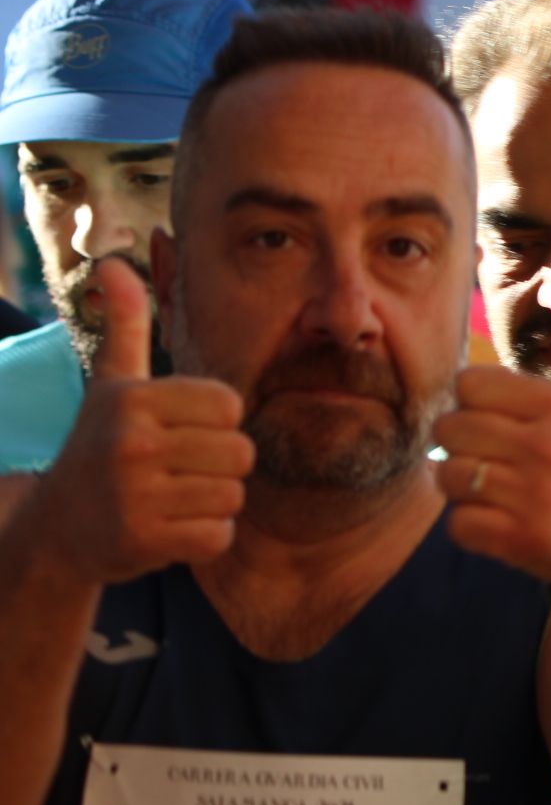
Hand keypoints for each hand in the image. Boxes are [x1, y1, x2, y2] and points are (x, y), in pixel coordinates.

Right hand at [35, 257, 250, 583]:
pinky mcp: (142, 541)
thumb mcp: (111, 384)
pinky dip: (203, 537)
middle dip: (219, 466)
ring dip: (212, 502)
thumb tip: (112, 263)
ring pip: (233, 495)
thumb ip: (126, 325)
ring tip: (172, 498)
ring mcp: (135, 496)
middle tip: (177, 471)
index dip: (216, 423)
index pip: (230, 406)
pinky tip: (169, 528)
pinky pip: (218, 536)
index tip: (180, 432)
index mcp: (134, 400)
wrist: (56, 529)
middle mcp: (131, 444)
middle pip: (241, 453)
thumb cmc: (100, 445)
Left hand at [434, 271, 550, 598]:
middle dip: (466, 445)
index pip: (469, 383)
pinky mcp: (520, 539)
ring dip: (464, 487)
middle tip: (501, 459)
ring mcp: (534, 495)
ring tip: (500, 489)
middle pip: (450, 428)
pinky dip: (472, 527)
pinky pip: (456, 524)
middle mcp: (548, 446)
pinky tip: (503, 522)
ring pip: (446, 475)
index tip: (508, 420)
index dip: (478, 403)